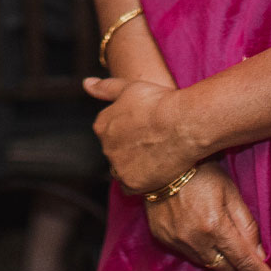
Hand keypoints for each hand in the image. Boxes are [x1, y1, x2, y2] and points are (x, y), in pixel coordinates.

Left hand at [83, 75, 204, 194]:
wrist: (183, 124)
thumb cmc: (159, 102)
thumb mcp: (130, 87)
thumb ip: (106, 88)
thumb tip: (86, 84)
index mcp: (102, 125)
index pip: (108, 131)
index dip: (127, 129)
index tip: (142, 127)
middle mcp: (106, 148)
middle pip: (115, 151)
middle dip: (129, 148)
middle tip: (151, 141)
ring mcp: (118, 167)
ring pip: (122, 169)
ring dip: (133, 165)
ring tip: (155, 156)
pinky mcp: (133, 183)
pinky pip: (130, 186)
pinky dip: (139, 181)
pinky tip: (152, 172)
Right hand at [144, 162, 270, 270]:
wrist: (161, 164)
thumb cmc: (201, 172)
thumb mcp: (230, 191)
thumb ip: (246, 224)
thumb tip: (259, 254)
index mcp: (216, 226)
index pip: (244, 261)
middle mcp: (195, 240)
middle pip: (225, 267)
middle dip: (235, 259)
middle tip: (234, 238)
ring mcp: (177, 242)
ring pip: (206, 263)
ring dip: (215, 253)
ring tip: (210, 225)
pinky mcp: (164, 240)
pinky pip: (187, 253)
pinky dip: (196, 245)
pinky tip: (193, 224)